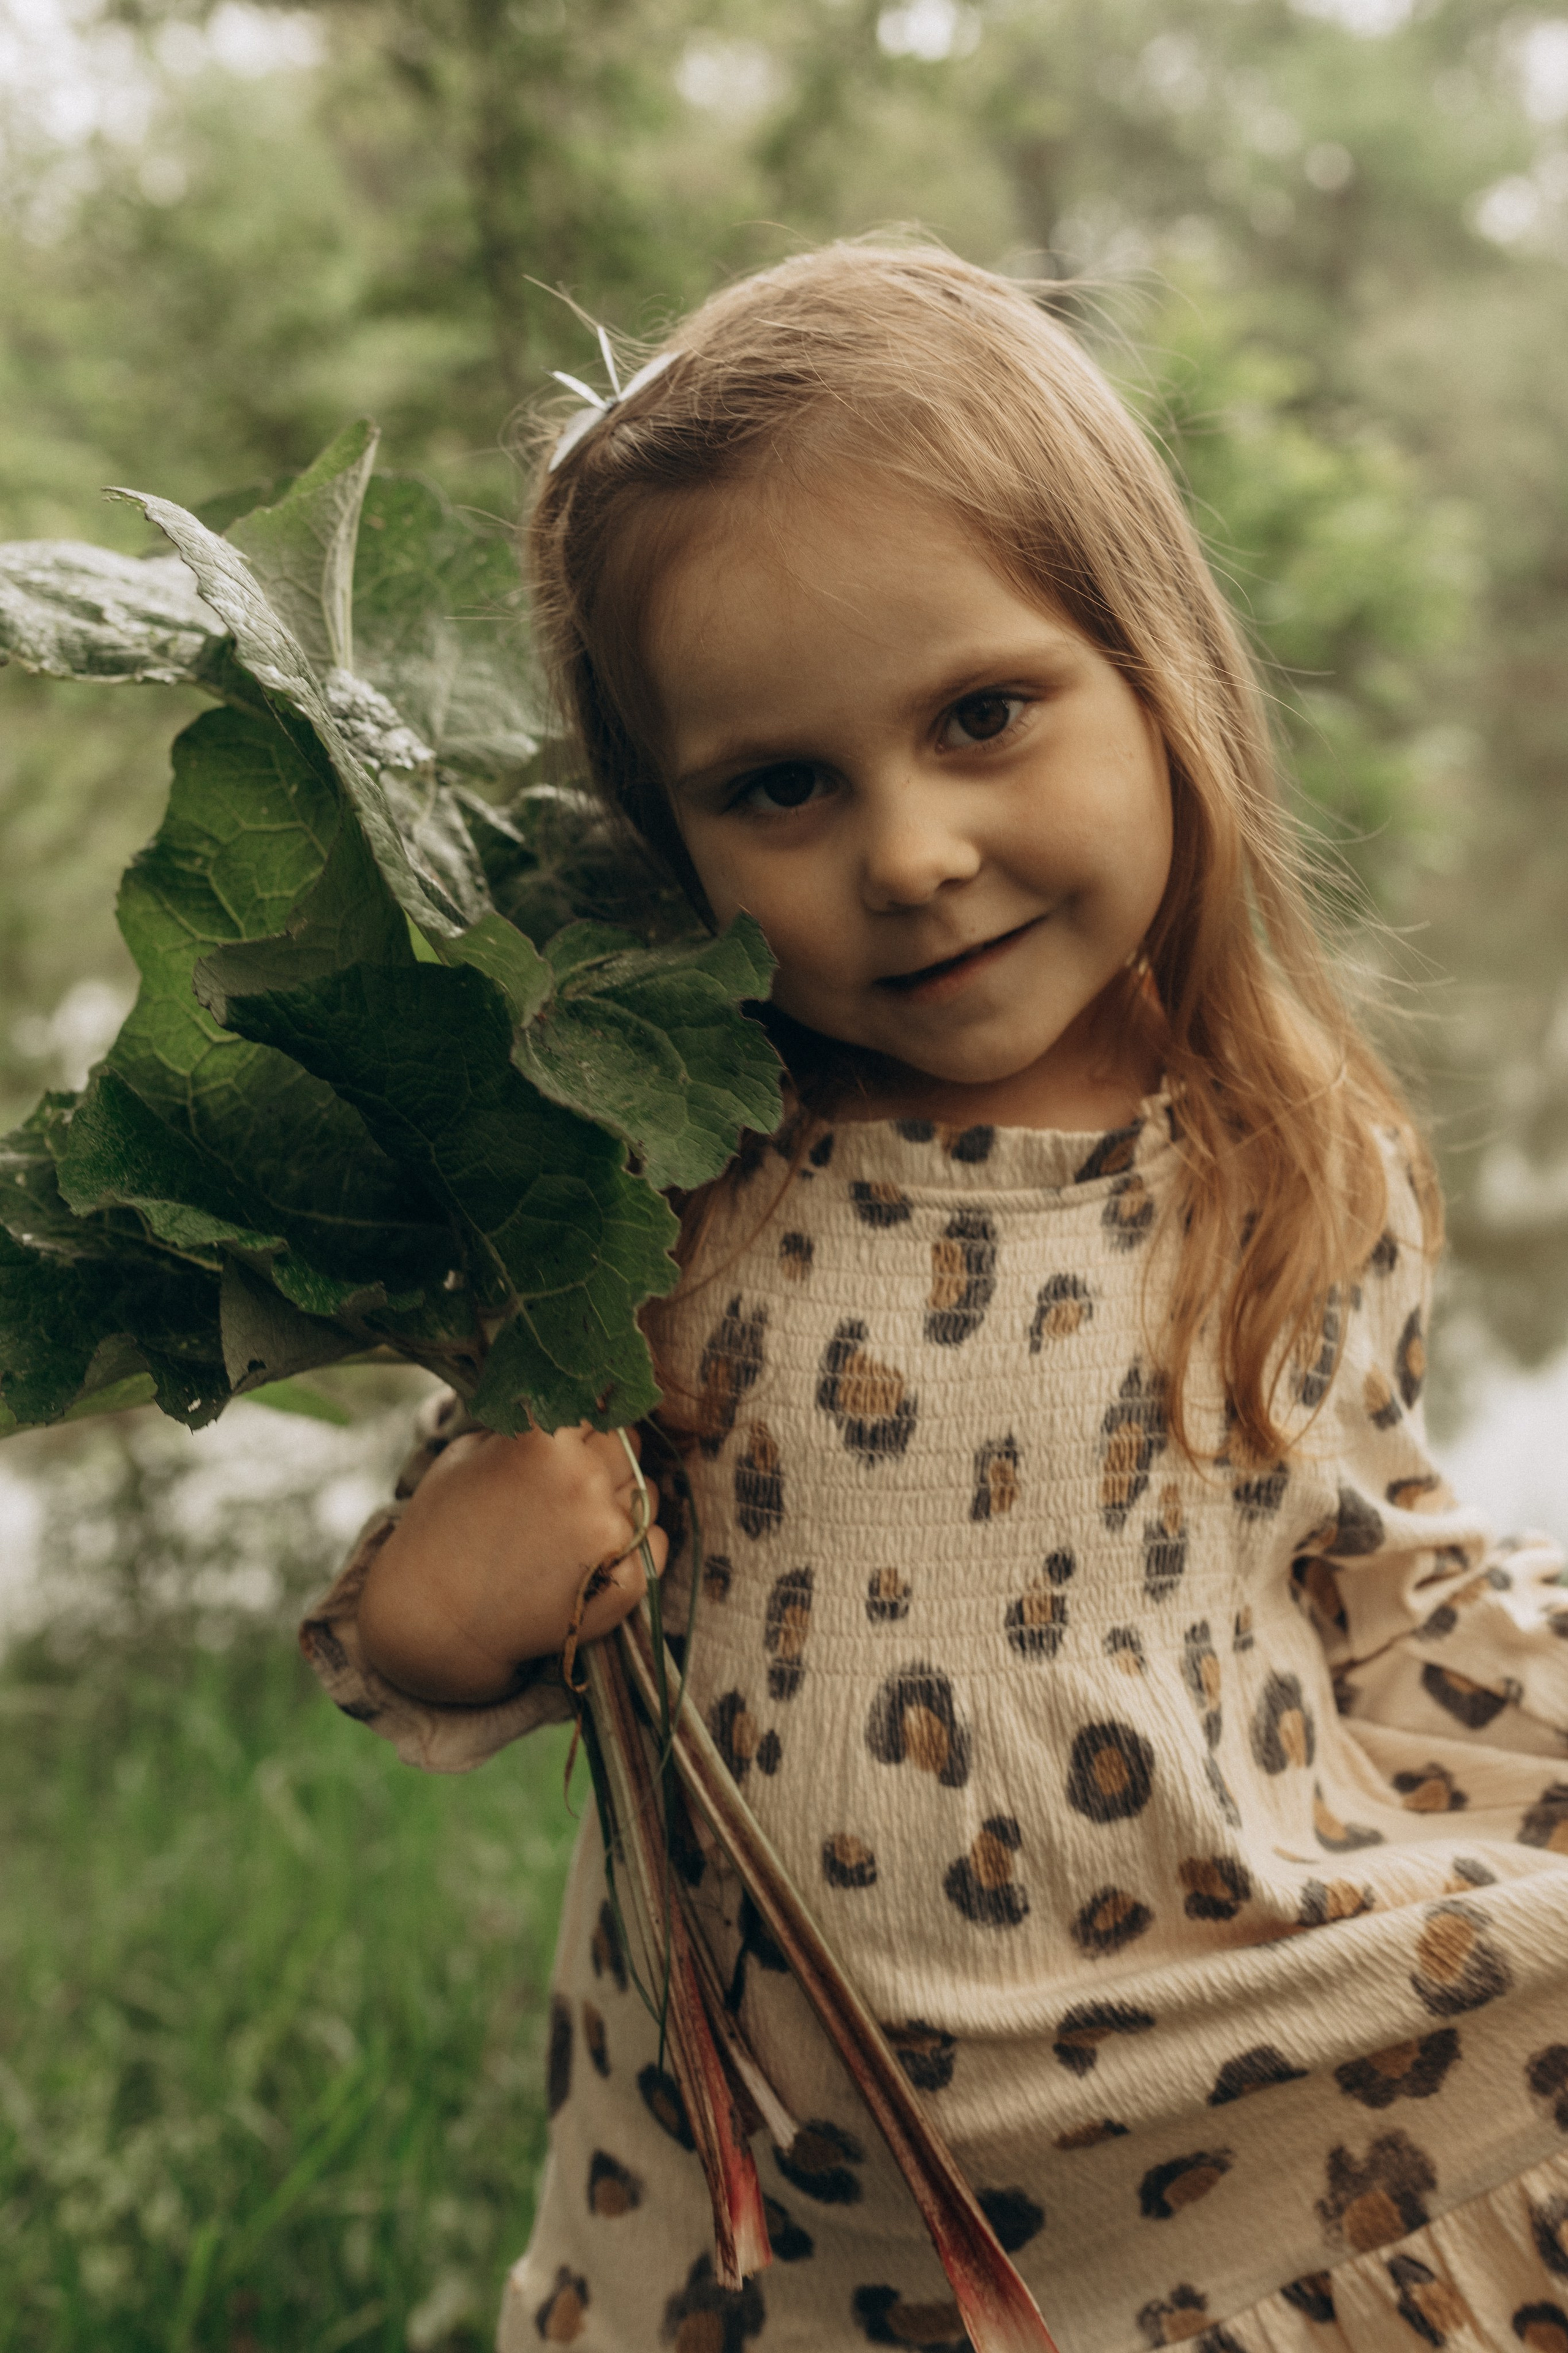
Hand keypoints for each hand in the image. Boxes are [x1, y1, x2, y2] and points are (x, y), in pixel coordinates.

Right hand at [357, 1421, 669, 1703]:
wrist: (437, 1625)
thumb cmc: (441, 1533)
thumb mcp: (466, 1456)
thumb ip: (520, 1429)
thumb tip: (560, 1411)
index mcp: (545, 1439)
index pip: (594, 1409)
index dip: (580, 1428)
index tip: (569, 1443)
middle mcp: (584, 1477)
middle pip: (628, 1445)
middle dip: (604, 1459)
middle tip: (568, 1488)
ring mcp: (609, 1529)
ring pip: (647, 1492)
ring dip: (621, 1501)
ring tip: (571, 1529)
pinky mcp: (628, 1578)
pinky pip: (656, 1543)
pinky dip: (634, 1548)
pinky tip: (591, 1558)